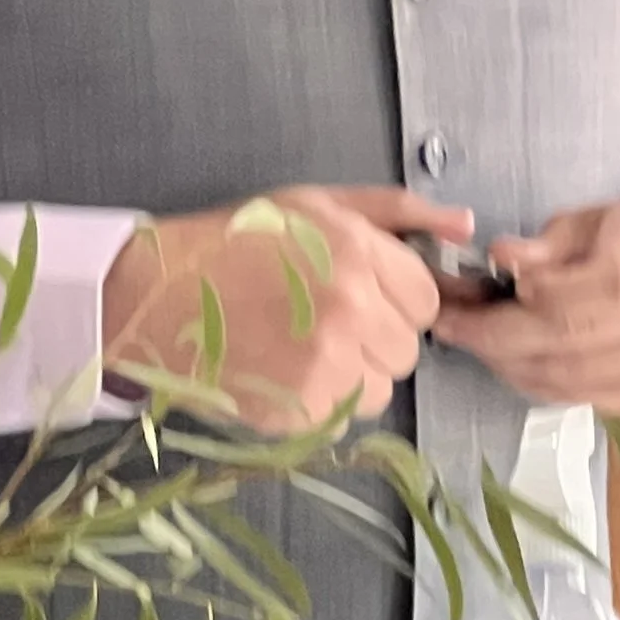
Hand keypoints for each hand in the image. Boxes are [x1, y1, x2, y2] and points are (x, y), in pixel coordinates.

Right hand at [101, 184, 466, 434]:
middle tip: (323, 319)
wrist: (155, 294)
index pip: (426, 299)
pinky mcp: (298, 410)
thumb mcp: (316, 205)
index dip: (395, 298)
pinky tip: (283, 370)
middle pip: (407, 349)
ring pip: (381, 388)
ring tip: (302, 346)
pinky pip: (343, 414)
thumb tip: (464, 226)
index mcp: (356, 253)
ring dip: (353, 373)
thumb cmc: (236, 243)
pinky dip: (320, 400)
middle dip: (376, 337)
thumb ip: (397, 213)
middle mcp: (348, 309)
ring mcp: (324, 364)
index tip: (360, 295)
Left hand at [434, 198, 619, 409]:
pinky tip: (504, 358)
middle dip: (497, 331)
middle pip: (574, 333)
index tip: (509, 282)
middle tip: (448, 321)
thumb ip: (545, 244)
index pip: (609, 281)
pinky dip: (527, 379)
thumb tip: (500, 256)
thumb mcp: (585, 223)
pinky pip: (570, 395)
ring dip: (503, 360)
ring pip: (564, 373)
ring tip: (469, 338)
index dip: (551, 288)